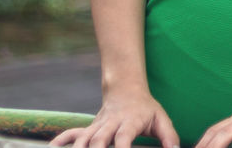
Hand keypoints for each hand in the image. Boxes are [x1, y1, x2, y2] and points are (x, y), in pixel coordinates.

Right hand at [49, 87, 180, 147]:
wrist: (127, 89)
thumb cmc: (147, 109)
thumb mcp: (161, 119)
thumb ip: (169, 136)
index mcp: (129, 122)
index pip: (123, 138)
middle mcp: (111, 124)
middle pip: (98, 140)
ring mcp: (98, 126)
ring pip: (83, 139)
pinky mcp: (90, 128)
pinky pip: (72, 134)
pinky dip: (62, 140)